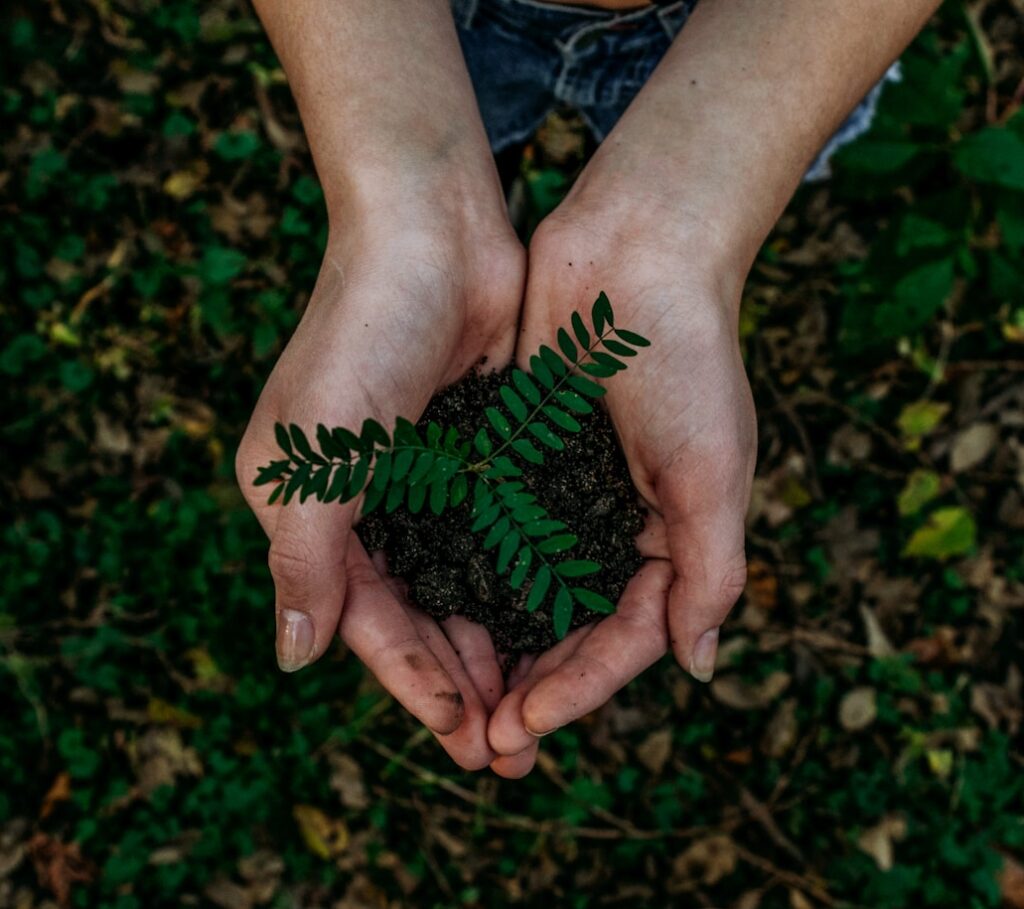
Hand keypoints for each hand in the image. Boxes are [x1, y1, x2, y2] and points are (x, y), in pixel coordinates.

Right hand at [236, 212, 524, 769]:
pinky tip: (554, 626)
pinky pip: (498, 538)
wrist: (431, 232)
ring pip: (461, 587)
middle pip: (416, 616)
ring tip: (537, 707)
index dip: (412, 681)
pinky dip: (520, 584)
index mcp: (312, 510)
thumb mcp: (315, 454)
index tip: (463, 736)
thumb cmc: (362, 333)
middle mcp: (365, 504)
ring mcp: (425, 480)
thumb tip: (294, 659)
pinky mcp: (476, 454)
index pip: (365, 619)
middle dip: (460, 682)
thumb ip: (304, 559)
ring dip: (495, 645)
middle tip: (509, 749)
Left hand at [487, 200, 756, 775]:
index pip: (624, 638)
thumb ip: (710, 570)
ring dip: (489, 646)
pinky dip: (463, 573)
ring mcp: (559, 492)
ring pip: (519, 590)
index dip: (579, 688)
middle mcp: (611, 525)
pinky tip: (428, 611)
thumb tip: (698, 667)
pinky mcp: (514, 456)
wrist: (635, 252)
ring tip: (450, 700)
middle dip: (528, 686)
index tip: (526, 725)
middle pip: (566, 628)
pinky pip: (486, 529)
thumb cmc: (688, 358)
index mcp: (668, 538)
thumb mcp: (714, 470)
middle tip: (481, 743)